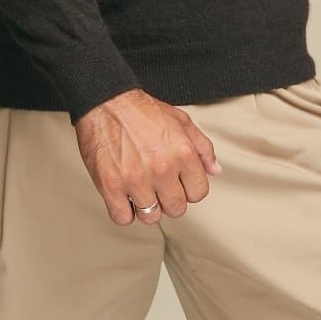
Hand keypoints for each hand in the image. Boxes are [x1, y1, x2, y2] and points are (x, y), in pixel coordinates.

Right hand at [74, 90, 223, 225]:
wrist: (106, 102)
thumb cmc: (141, 111)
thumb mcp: (181, 121)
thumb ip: (203, 147)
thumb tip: (214, 170)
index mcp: (182, 153)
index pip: (198, 193)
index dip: (189, 189)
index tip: (179, 183)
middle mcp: (161, 168)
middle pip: (176, 209)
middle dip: (170, 200)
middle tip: (159, 187)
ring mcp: (135, 179)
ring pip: (151, 217)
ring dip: (147, 208)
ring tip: (141, 192)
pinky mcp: (111, 186)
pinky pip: (123, 217)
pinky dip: (124, 212)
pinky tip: (125, 198)